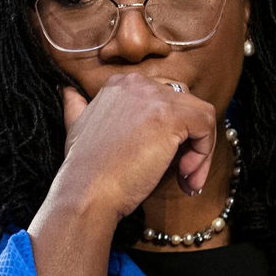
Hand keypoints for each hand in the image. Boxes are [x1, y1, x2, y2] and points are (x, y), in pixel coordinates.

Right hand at [57, 73, 217, 218]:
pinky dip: (204, 153)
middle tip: (182, 172)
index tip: (166, 160)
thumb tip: (68, 91)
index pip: (165, 97)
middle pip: (185, 104)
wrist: (86, 193)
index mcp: (120, 84)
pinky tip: (186, 176)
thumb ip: (77, 107)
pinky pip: (207, 125)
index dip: (172, 130)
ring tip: (187, 177)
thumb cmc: (85, 171)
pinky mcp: (170, 116)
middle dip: (189, 139)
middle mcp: (138, 83)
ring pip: (200, 114)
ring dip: (201, 149)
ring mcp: (154, 96)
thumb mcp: (76, 128)